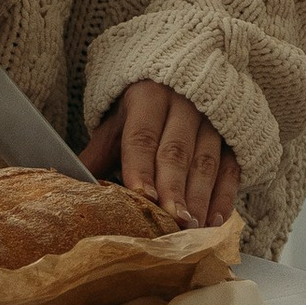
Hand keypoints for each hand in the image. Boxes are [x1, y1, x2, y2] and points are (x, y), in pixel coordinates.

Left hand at [83, 81, 242, 227]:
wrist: (182, 76)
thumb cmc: (143, 108)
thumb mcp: (118, 122)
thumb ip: (99, 154)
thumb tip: (72, 188)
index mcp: (148, 97)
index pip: (142, 137)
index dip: (141, 168)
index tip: (144, 198)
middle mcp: (185, 105)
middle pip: (177, 152)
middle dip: (175, 189)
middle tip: (174, 222)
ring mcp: (213, 120)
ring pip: (207, 162)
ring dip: (200, 199)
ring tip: (192, 228)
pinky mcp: (233, 137)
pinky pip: (231, 169)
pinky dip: (224, 197)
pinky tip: (215, 221)